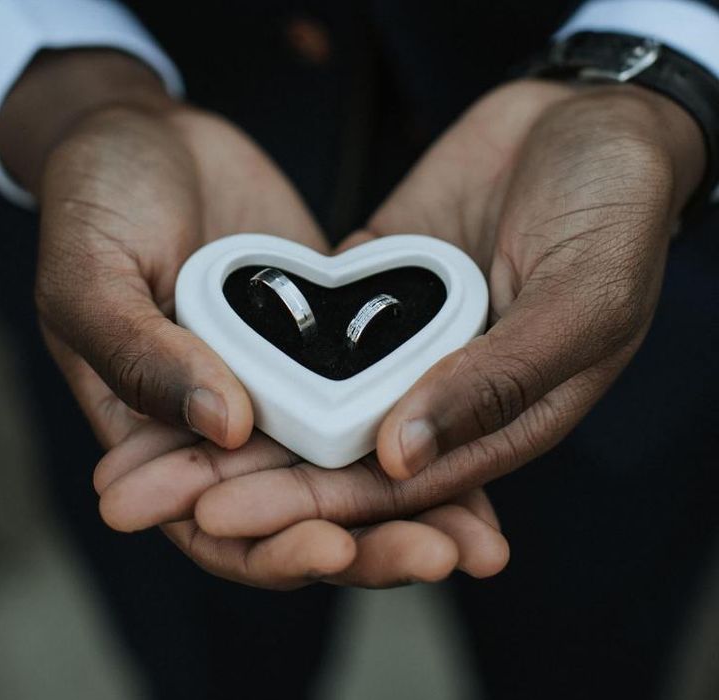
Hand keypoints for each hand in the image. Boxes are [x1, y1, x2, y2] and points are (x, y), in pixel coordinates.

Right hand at [0, 49, 507, 588]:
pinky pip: (381, 401)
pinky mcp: (331, 348)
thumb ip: (142, 356)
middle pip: (301, 517)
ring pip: (352, 472)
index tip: (331, 546)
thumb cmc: (96, 201)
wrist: (152, 140)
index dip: (271, 550)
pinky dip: (426, 433)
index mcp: (157, 434)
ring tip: (479, 543)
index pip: (213, 527)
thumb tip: (225, 429)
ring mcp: (286, 388)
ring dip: (416, 513)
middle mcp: (229, 426)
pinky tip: (480, 455)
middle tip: (436, 557)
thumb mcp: (91, 277)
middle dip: (368, 548)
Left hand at [185, 79, 704, 540]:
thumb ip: (496, 382)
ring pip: (316, 402)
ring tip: (156, 458)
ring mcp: (401, 340)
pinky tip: (196, 371)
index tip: (231, 522)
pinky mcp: (370, 288)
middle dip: (259, 487)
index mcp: (502, 418)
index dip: (316, 513)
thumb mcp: (581, 300)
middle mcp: (443, 392)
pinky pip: (312, 329)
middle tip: (168, 501)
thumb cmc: (614, 210)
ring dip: (243, 435)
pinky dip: (260, 353)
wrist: (587, 119)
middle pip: (342, 458)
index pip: (399, 489)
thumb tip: (400, 458)